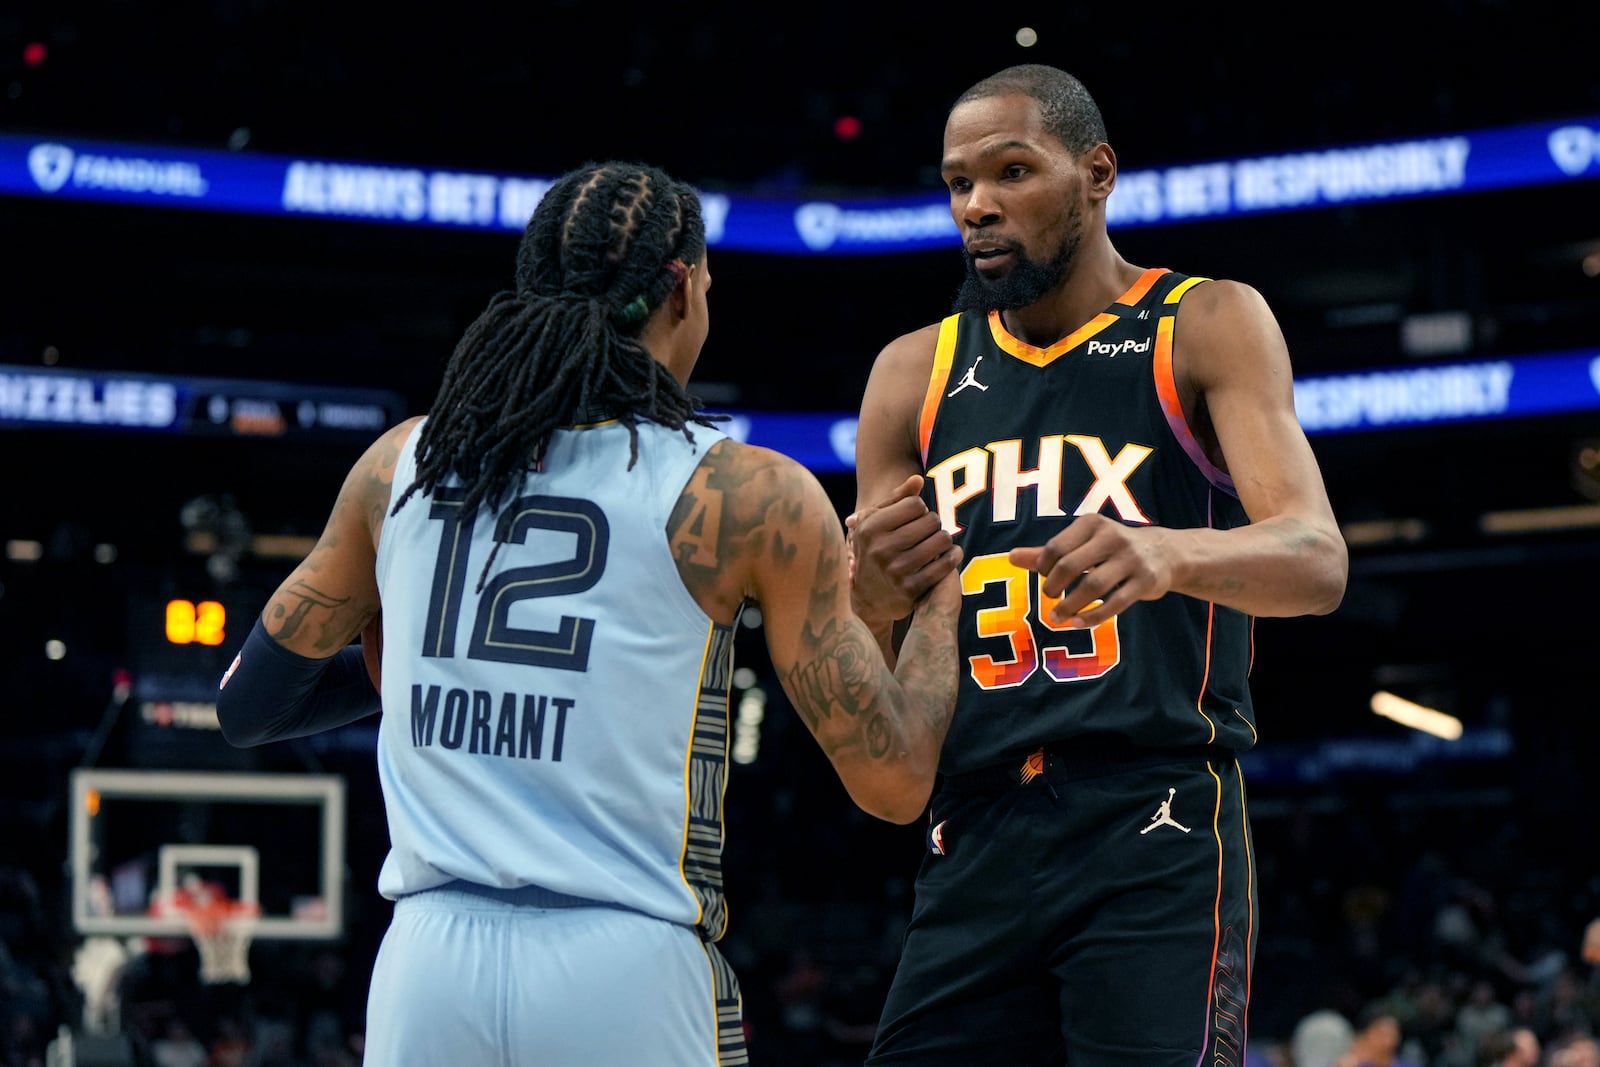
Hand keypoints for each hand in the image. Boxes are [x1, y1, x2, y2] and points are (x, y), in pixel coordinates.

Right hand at [847, 475, 959, 624]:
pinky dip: (954, 556)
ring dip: (944, 539)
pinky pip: (945, 564)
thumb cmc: (874, 551)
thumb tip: (918, 479)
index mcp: (870, 528)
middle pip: (931, 520)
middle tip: (929, 531)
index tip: (916, 518)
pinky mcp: (911, 588)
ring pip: (941, 540)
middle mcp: (881, 548)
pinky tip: (951, 554)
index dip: (920, 509)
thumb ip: (896, 499)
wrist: (868, 599)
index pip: (915, 504)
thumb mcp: (876, 524)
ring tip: (938, 542)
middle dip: (934, 523)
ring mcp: (896, 570)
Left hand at [1009, 513, 1172, 627]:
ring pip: (1094, 585)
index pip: (1056, 547)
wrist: (1165, 553)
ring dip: (1070, 605)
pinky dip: (1093, 616)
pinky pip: (1115, 603)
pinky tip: (1077, 623)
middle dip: (1054, 586)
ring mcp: (1131, 559)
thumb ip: (1047, 552)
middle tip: (1048, 598)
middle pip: (1072, 565)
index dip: (1043, 567)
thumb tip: (1010, 557)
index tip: (1044, 578)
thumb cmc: (1112, 549)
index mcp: (1092, 524)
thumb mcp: (1082, 544)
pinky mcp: (1145, 581)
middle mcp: (1113, 537)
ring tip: (1056, 618)